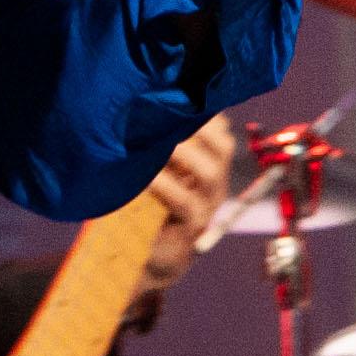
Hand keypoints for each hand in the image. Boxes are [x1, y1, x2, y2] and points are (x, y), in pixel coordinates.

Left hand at [139, 115, 241, 290]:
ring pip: (211, 172)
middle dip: (198, 127)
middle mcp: (213, 184)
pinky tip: (143, 176)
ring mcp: (206, 206)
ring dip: (182, 152)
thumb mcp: (152, 174)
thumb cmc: (143, 208)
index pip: (218, 131)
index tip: (175, 96)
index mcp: (206, 166)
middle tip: (166, 115)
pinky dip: (162, 184)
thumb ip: (153, 149)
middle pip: (222, 146)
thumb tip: (132, 109)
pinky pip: (183, 201)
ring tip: (157, 142)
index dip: (203, 113)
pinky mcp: (192, 228)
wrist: (144, 259)